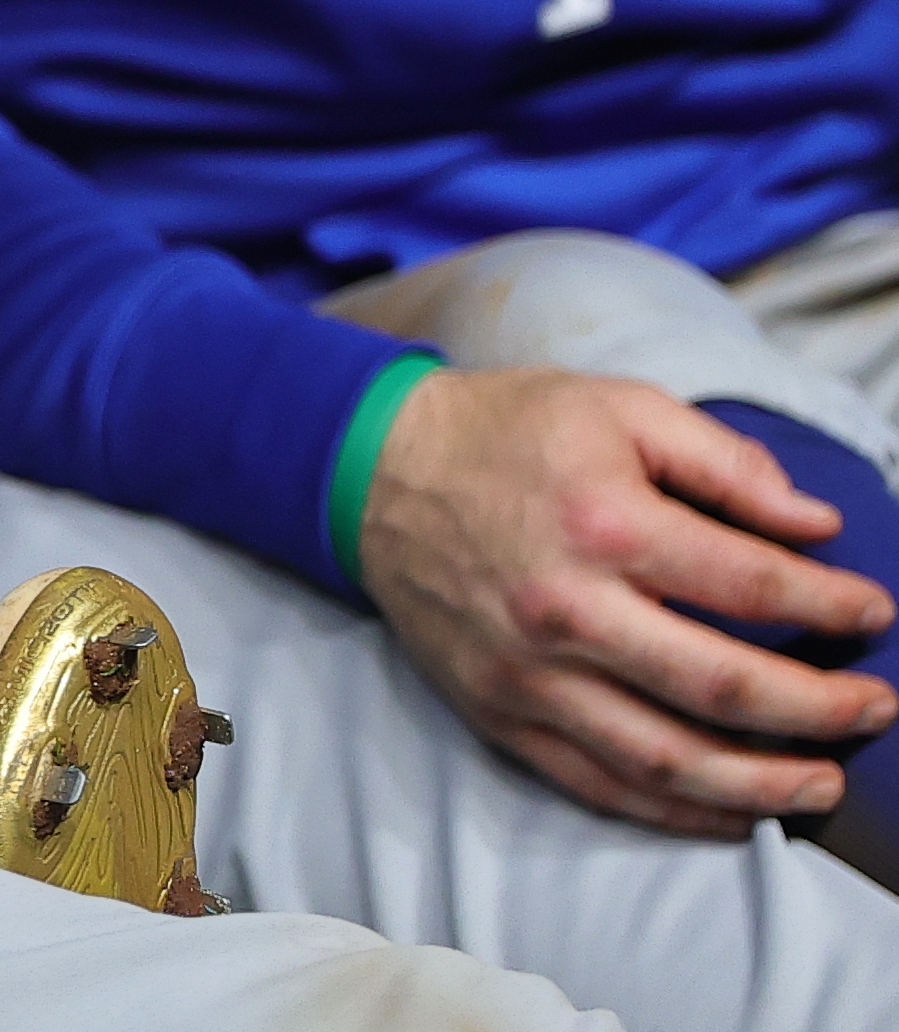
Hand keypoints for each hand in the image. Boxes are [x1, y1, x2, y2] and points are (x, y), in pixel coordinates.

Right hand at [360, 366, 895, 835]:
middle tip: (875, 709)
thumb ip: (723, 460)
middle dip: (821, 709)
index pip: (751, 583)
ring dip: (763, 785)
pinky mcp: (498, 712)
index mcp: (602, 521)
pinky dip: (676, 813)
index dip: (831, 603)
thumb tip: (815, 527)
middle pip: (724, 688)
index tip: (874, 610)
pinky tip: (732, 811)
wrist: (371, 467)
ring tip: (822, 784)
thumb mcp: (618, 405)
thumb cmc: (506, 432)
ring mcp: (529, 672)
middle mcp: (567, 608)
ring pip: (668, 760)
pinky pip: (600, 785)